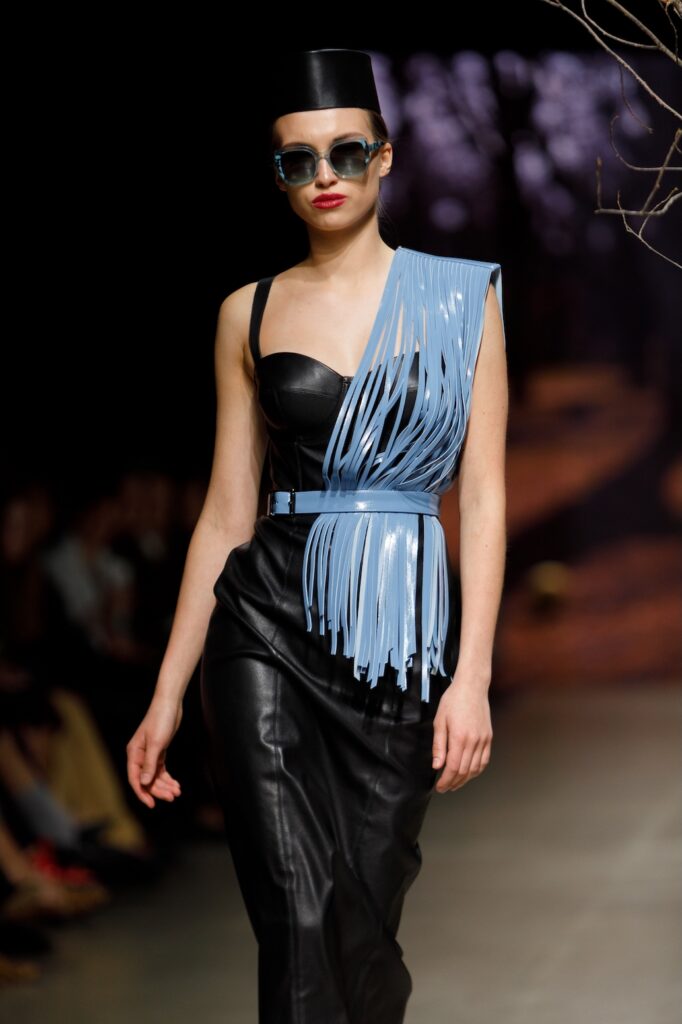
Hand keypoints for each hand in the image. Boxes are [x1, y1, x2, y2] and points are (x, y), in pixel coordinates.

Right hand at [127, 694, 183, 808]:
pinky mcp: (159, 752)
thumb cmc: (160, 721)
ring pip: (155, 776)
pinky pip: (161, 770)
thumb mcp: (156, 744)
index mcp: (134, 754)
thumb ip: (150, 764)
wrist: (170, 705)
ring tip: (177, 792)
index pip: (134, 779)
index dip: (142, 793)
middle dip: (159, 790)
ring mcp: (149, 754)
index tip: (152, 804)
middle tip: (172, 797)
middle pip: (147, 780)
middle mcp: (139, 756)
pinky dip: (168, 778)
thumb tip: (143, 783)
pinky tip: (176, 784)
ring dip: (165, 785)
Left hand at [431, 675, 492, 793]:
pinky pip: (484, 760)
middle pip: (465, 771)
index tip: (440, 787)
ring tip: (455, 783)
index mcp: (459, 737)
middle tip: (444, 788)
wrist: (472, 687)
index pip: (453, 767)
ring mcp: (483, 740)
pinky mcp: (488, 737)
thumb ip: (439, 745)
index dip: (446, 780)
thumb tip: (437, 766)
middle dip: (454, 783)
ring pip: (476, 768)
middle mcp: (474, 741)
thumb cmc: (453, 701)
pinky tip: (469, 773)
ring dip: (465, 779)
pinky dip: (477, 770)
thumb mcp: (439, 721)